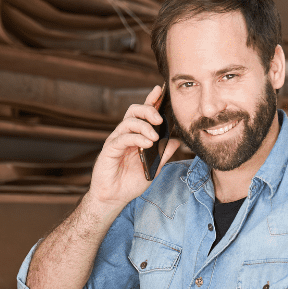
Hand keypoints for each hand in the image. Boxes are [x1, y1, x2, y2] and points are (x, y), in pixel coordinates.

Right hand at [86, 85, 180, 216]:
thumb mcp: (154, 167)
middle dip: (148, 110)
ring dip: (144, 126)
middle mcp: (125, 134)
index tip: (160, 90)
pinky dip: (136, 138)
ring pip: (129, 122)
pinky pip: (123, 138)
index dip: (151, 101)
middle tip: (160, 119)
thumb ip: (164, 153)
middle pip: (134, 111)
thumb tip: (177, 141)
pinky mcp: (110, 149)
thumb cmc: (131, 182)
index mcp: (136, 136)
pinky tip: (147, 144)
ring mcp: (117, 140)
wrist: (114, 197)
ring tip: (155, 137)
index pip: (144, 114)